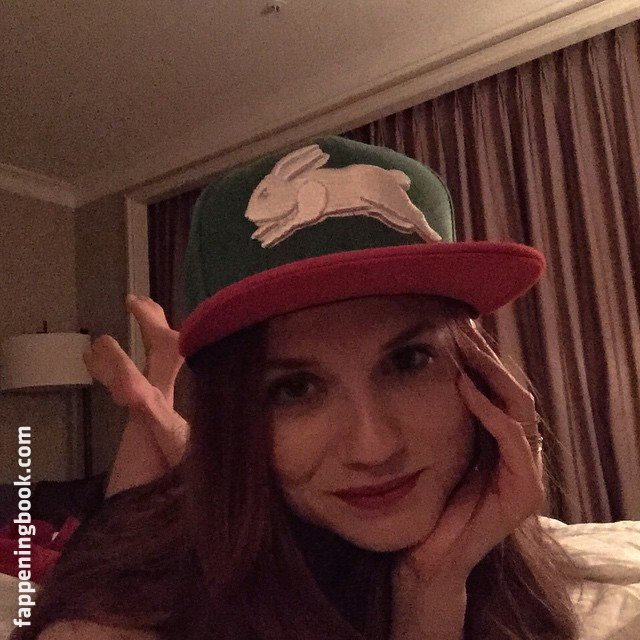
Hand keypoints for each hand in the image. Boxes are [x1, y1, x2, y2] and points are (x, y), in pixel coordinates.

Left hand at [393, 322, 544, 590]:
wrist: (425, 554)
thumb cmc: (423, 496)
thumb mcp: (429, 442)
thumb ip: (433, 407)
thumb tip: (413, 358)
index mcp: (496, 435)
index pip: (496, 383)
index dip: (479, 353)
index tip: (454, 323)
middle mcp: (515, 448)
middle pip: (510, 387)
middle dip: (487, 355)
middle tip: (463, 324)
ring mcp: (524, 469)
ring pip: (517, 406)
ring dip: (490, 373)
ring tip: (464, 346)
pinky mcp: (524, 491)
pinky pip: (513, 440)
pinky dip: (491, 410)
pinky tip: (465, 386)